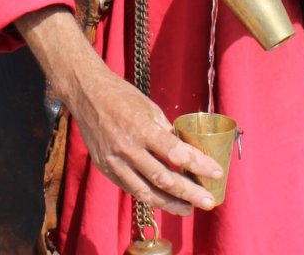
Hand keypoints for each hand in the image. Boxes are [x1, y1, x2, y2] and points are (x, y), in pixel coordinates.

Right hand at [16, 7, 221, 214]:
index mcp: (141, 128)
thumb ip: (166, 131)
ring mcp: (114, 161)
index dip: (198, 164)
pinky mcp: (105, 168)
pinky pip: (130, 188)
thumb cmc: (121, 95)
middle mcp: (127, 148)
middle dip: (189, 192)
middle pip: (164, 179)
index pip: (175, 153)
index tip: (216, 171)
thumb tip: (185, 151)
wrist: (86, 93)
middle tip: (209, 200)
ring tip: (188, 209)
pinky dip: (149, 196)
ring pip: (146, 192)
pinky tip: (163, 200)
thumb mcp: (149, 107)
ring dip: (170, 203)